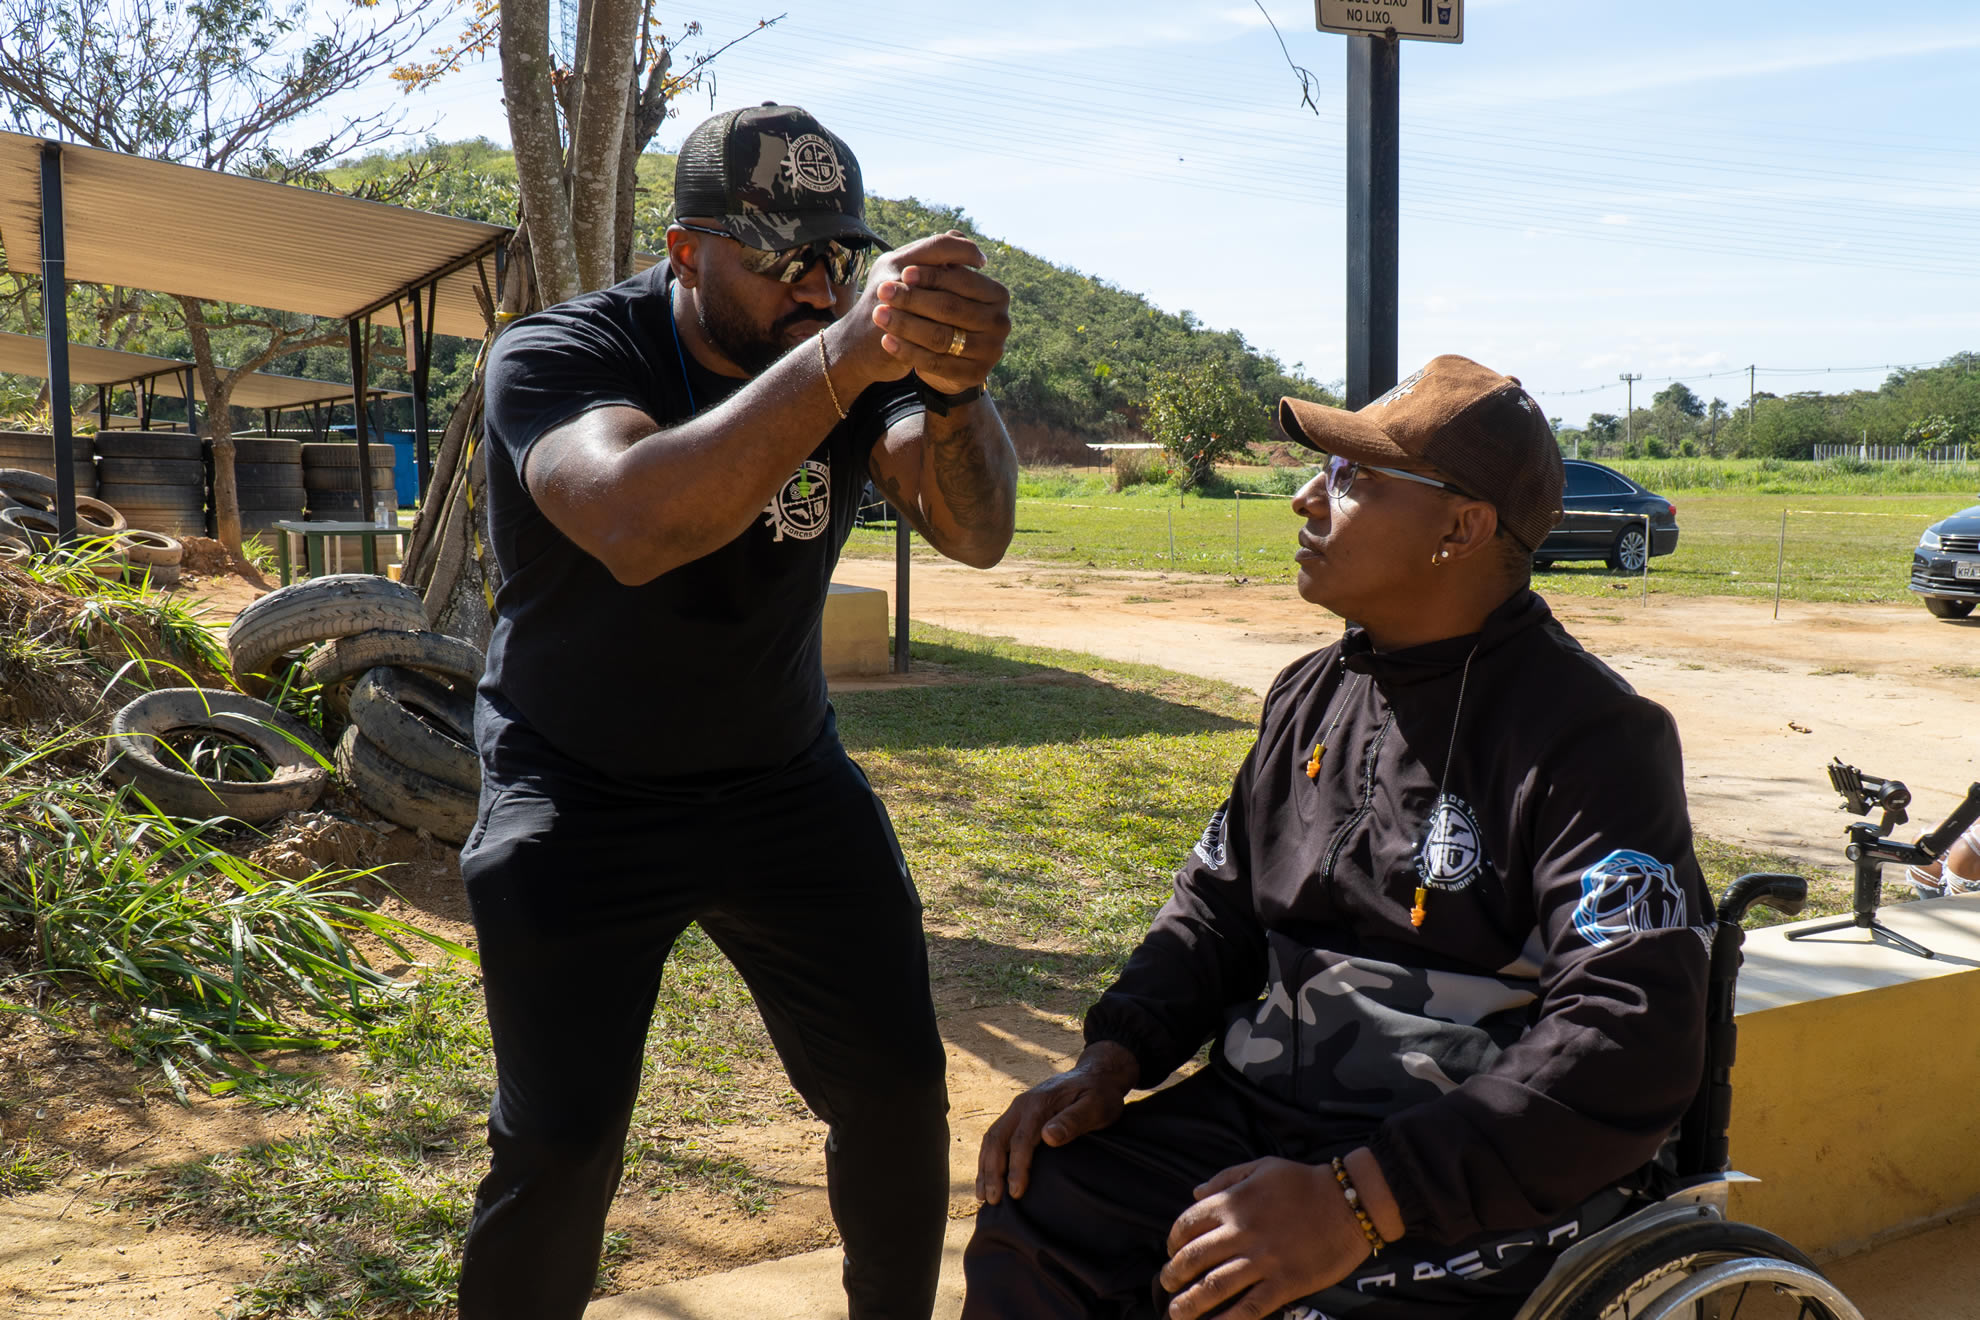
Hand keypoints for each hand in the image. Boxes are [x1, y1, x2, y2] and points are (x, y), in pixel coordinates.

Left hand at [865, 230, 1010, 393]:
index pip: (962, 281)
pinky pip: (936, 363)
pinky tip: (887, 341)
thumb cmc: (941, 310)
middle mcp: (1001, 323)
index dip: (932, 275)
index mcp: (998, 294)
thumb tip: (954, 235)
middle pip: (950, 308)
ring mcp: (991, 351)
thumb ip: (948, 258)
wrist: (944, 356)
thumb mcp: (944, 283)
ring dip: (906, 325)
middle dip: (913, 299)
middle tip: (882, 292)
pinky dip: (909, 352)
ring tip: (879, 315)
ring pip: (941, 337)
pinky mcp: (975, 375)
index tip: (903, 271)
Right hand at [976, 1040, 1137, 1204]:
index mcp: (1039, 1103)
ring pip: (991, 1138)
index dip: (1016, 1168)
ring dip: (985, 1166)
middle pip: (996, 1139)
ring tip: (982, 1196)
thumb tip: (1048, 1136)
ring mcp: (1017, 1109)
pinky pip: (996, 1136)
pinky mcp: (1018, 1115)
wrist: (1095, 1075)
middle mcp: (1022, 1105)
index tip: (1016, 1193)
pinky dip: (988, 1157)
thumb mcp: (1095, 1107)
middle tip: (992, 1201)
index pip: (1020, 1140)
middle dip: (991, 1171)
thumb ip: (1073, 1121)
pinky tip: (988, 1176)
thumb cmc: (1099, 1095)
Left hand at [1158, 1158, 1372, 1319]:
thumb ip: (1225, 1179)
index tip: (1171, 1252)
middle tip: (1167, 1286)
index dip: (1172, 1241)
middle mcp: (1242, 1232)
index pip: (1187, 1223)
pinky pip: (1249, 1307)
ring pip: (1215, 1286)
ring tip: (1176, 1313)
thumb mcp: (1261, 1167)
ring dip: (1190, 1304)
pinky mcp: (1285, 1283)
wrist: (1350, 1202)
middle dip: (1173, 1276)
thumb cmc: (1304, 1182)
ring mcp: (1263, 1260)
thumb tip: (1194, 1192)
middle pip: (1194, 1258)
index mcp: (1233, 1202)